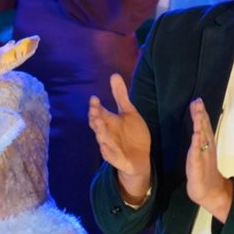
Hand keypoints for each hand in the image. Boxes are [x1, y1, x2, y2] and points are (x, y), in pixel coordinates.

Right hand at [88, 74, 151, 202]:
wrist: (140, 157)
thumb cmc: (132, 134)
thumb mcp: (129, 112)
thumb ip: (120, 96)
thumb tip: (114, 74)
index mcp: (108, 122)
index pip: (99, 112)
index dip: (95, 107)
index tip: (94, 98)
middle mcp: (106, 133)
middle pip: (97, 125)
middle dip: (95, 118)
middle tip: (94, 110)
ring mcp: (110, 146)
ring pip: (102, 139)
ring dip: (100, 132)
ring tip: (98, 123)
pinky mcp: (116, 159)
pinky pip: (111, 155)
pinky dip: (108, 151)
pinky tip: (106, 146)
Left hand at [185, 98, 231, 220]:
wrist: (210, 192)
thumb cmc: (203, 173)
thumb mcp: (199, 154)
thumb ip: (198, 140)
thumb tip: (196, 128)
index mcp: (206, 145)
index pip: (204, 126)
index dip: (201, 113)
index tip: (197, 100)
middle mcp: (206, 148)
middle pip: (204, 129)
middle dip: (201, 115)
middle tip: (198, 101)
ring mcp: (203, 157)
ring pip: (202, 139)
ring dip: (200, 126)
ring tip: (198, 114)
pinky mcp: (198, 167)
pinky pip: (197, 154)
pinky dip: (197, 144)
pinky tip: (196, 135)